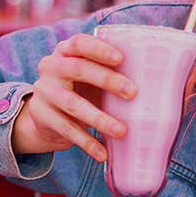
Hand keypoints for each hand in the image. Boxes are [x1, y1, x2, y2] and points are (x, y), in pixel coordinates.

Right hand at [12, 34, 135, 161]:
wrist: (45, 115)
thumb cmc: (80, 87)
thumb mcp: (89, 75)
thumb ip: (109, 70)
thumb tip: (154, 75)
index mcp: (64, 51)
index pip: (79, 43)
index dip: (98, 49)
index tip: (120, 58)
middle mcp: (51, 67)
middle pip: (77, 69)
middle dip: (107, 80)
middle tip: (132, 93)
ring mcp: (44, 92)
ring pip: (73, 104)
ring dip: (99, 118)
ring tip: (122, 131)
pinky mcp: (41, 116)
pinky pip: (67, 129)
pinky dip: (87, 143)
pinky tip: (102, 153)